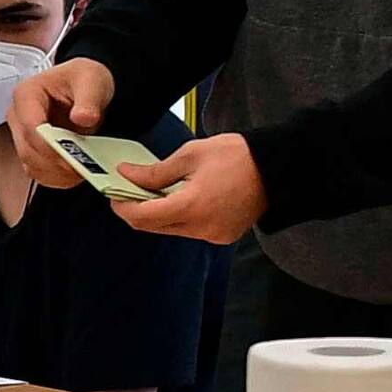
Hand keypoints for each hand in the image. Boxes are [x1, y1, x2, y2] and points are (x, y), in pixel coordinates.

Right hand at [5, 56, 117, 178]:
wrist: (86, 86)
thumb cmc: (84, 79)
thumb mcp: (92, 80)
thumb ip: (89, 99)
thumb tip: (83, 118)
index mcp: (27, 94)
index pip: (30, 126)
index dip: (50, 145)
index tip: (73, 155)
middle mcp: (19, 116)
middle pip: (27, 150)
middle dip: (55, 163)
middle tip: (82, 167)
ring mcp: (23, 135)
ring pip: (31, 165)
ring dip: (56, 173)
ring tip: (82, 170)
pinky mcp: (32, 150)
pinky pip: (39, 172)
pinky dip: (57, 178)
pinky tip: (75, 173)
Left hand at [105, 131, 266, 244]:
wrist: (278, 168)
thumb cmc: (236, 155)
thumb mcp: (190, 155)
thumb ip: (155, 172)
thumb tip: (126, 175)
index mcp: (191, 207)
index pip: (142, 217)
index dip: (122, 206)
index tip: (114, 192)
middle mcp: (200, 229)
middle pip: (153, 227)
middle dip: (137, 209)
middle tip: (129, 188)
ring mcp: (213, 235)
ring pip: (171, 230)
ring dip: (158, 212)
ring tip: (155, 188)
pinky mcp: (223, 236)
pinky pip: (190, 230)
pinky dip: (179, 216)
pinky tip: (181, 196)